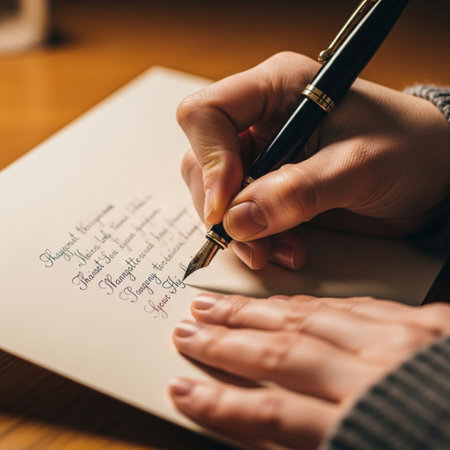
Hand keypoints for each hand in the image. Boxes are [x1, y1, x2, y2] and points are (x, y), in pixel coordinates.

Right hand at [170, 294, 449, 448]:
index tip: (183, 390)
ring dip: (258, 313)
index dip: (220, 405)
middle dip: (227, 342)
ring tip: (220, 304)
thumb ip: (322, 440)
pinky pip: (358, 308)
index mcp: (366, 425)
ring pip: (309, 321)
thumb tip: (272, 432)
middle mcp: (374, 378)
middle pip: (281, 355)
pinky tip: (289, 300)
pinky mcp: (424, 327)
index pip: (272, 415)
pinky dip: (315, 304)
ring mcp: (399, 345)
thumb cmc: (443, 442)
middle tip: (188, 328)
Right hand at [178, 52, 448, 269]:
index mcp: (276, 88)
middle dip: (222, 207)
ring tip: (275, 252)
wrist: (432, 178)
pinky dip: (255, 239)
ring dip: (239, 231)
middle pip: (202, 160)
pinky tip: (286, 249)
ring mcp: (264, 155)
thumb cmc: (409, 150)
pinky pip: (241, 215)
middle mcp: (261, 120)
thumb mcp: (359, 166)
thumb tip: (237, 220)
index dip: (209, 159)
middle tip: (250, 239)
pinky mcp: (271, 187)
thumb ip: (299, 192)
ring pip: (217, 194)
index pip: (206, 113)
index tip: (227, 205)